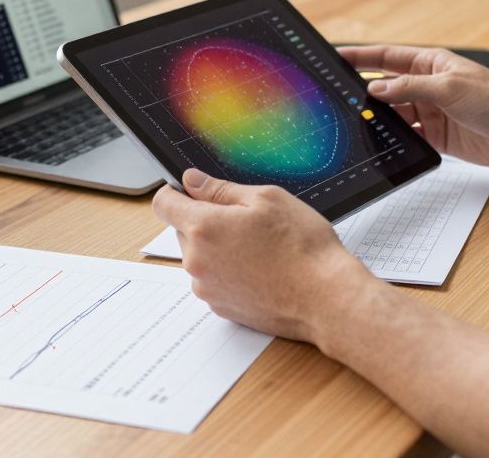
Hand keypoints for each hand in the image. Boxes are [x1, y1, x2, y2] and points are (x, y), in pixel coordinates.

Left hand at [152, 169, 381, 343]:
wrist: (325, 298)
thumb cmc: (302, 247)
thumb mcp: (266, 199)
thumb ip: (220, 189)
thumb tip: (191, 181)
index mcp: (203, 228)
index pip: (163, 204)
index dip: (175, 192)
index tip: (191, 191)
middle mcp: (197, 262)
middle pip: (183, 231)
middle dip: (205, 221)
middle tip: (246, 221)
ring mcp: (207, 288)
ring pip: (200, 257)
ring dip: (218, 249)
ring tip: (259, 249)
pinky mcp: (221, 308)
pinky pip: (214, 280)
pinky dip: (229, 272)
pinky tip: (261, 270)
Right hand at [338, 45, 488, 168]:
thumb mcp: (450, 88)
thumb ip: (410, 89)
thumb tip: (377, 89)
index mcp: (432, 64)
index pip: (388, 58)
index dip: (362, 57)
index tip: (338, 57)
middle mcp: (429, 87)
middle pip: (388, 87)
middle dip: (366, 92)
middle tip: (341, 97)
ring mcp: (432, 112)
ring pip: (395, 114)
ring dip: (380, 119)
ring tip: (359, 123)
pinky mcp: (437, 137)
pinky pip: (408, 136)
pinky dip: (396, 140)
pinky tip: (383, 142)